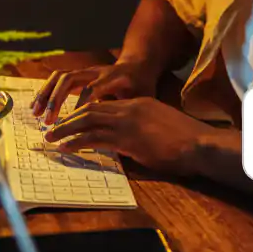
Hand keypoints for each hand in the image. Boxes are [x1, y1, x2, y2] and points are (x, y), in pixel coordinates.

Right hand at [30, 60, 157, 125]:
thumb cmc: (142, 86)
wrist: (137, 65)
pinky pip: (57, 79)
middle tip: (48, 121)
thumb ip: (134, 113)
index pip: (93, 88)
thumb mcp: (144, 98)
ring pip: (60, 77)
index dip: (81, 104)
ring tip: (36, 114)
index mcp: (114, 78)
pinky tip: (37, 108)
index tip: (72, 123)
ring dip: (46, 95)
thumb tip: (127, 136)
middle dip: (56, 99)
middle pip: (70, 78)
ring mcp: (85, 71)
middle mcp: (96, 71)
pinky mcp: (78, 75)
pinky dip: (45, 92)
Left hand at [43, 97, 211, 175]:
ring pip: (87, 121)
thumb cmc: (187, 141)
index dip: (85, 113)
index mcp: (139, 103)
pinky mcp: (127, 138)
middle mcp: (130, 108)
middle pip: (91, 109)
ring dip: (66, 129)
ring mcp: (128, 122)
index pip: (105, 105)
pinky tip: (65, 148)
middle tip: (53, 127)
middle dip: (69, 118)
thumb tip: (131, 144)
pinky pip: (94, 138)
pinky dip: (76, 142)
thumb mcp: (161, 129)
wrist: (200, 144)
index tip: (71, 121)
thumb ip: (143, 131)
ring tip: (51, 137)